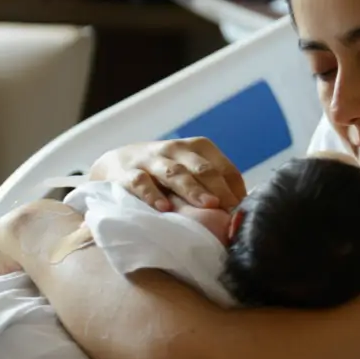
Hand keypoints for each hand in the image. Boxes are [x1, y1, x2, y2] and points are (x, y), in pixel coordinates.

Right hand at [89, 138, 246, 211]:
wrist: (116, 163)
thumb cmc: (164, 172)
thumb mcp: (190, 171)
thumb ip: (213, 186)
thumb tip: (242, 210)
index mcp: (198, 148)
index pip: (223, 167)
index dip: (235, 189)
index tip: (243, 211)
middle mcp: (176, 149)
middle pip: (203, 169)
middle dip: (219, 189)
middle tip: (230, 209)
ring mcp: (151, 159)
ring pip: (175, 173)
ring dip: (193, 189)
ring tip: (208, 205)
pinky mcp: (127, 173)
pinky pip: (141, 182)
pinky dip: (152, 194)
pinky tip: (164, 208)